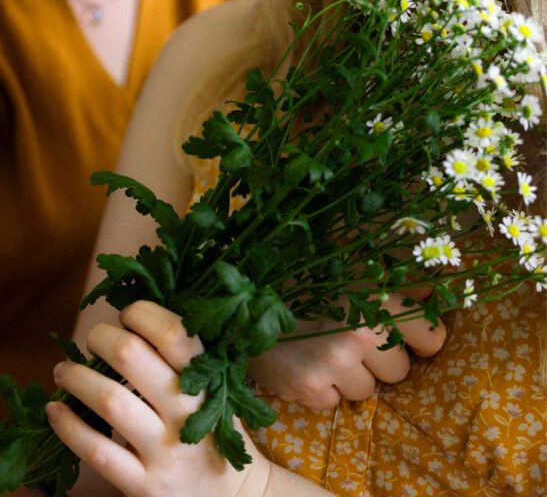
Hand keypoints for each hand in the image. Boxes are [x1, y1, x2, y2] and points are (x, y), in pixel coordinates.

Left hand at [46, 301, 270, 496]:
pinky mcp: (143, 485)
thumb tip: (131, 316)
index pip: (174, 332)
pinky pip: (98, 451)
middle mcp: (186, 413)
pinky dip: (68, 427)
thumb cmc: (212, 430)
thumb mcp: (212, 389)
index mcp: (205, 381)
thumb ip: (183, 359)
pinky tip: (54, 410)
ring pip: (110, 401)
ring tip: (62, 370)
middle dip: (102, 338)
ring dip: (76, 377)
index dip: (142, 313)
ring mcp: (164, 451)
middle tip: (92, 339)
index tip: (127, 314)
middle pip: (132, 356)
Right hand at [248, 292, 445, 410]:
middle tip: (347, 340)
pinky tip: (303, 363)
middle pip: (399, 371)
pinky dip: (321, 389)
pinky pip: (334, 402)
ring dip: (348, 377)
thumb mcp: (348, 271)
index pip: (431, 336)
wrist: (241, 301)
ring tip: (321, 350)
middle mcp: (359, 331)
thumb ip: (391, 284)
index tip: (402, 335)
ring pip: (367, 391)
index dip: (417, 339)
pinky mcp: (310, 389)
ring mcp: (334, 363)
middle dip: (378, 361)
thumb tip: (432, 296)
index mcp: (374, 296)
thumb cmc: (299, 282)